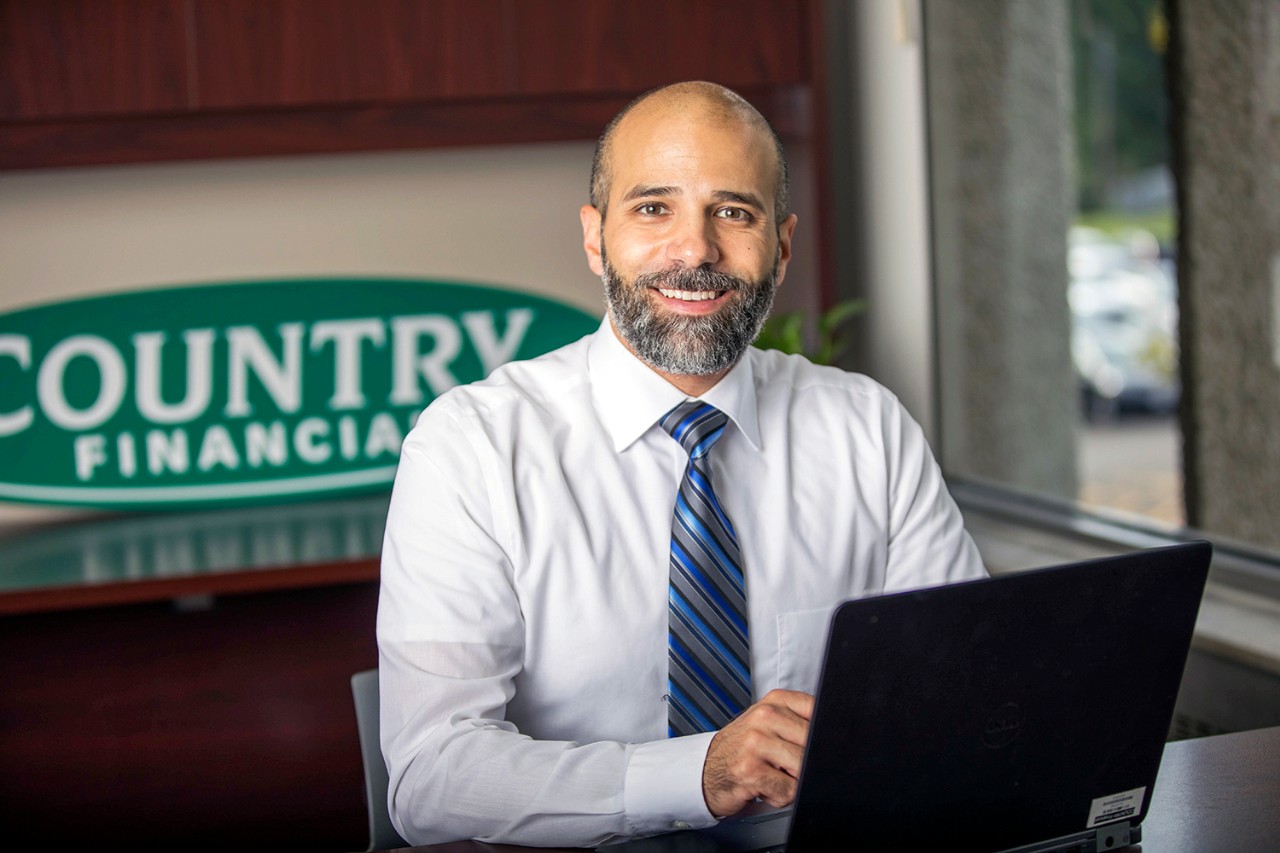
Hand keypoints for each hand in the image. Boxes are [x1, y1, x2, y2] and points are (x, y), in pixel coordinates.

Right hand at [701, 689, 814, 817]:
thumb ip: (801, 724)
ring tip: (776, 776)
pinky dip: (781, 796)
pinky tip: (765, 787)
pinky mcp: (750, 770)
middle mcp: (764, 717)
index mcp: (775, 701)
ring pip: (803, 767)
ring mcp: (756, 742)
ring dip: (794, 781)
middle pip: (814, 743)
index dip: (826, 734)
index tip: (818, 745)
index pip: (818, 711)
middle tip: (788, 766)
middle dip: (808, 762)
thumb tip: (836, 739)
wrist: (706, 771)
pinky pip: (788, 790)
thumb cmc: (744, 750)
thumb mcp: (771, 725)